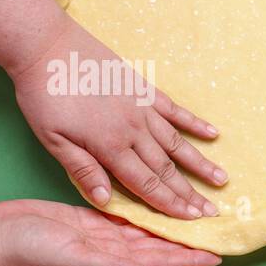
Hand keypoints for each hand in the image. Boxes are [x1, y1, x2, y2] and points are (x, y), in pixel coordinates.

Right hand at [0, 199, 219, 265]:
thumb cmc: (27, 253)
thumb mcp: (71, 260)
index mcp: (112, 265)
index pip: (161, 263)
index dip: (189, 260)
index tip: (217, 256)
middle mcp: (112, 253)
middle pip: (161, 248)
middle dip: (189, 242)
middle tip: (218, 231)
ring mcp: (101, 238)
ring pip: (146, 232)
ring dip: (171, 227)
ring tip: (198, 219)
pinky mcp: (89, 221)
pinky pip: (126, 217)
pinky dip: (146, 213)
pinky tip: (162, 206)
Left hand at [10, 18, 227, 219]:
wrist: (47, 46)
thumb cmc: (44, 95)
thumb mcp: (52, 139)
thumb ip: (82, 169)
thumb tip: (106, 201)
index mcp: (110, 147)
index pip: (146, 184)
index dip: (169, 205)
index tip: (191, 219)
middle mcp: (134, 131)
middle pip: (167, 169)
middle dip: (190, 193)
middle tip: (212, 211)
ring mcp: (143, 108)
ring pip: (177, 143)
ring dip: (200, 164)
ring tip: (221, 180)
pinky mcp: (144, 89)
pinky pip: (175, 110)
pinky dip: (194, 123)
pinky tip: (212, 134)